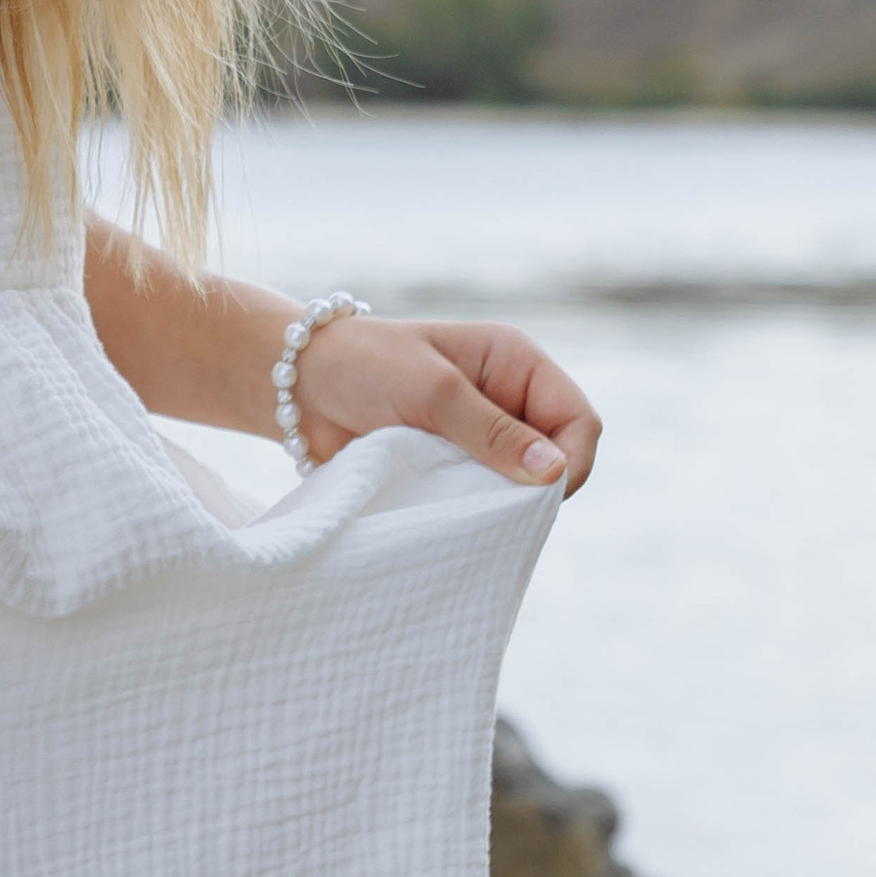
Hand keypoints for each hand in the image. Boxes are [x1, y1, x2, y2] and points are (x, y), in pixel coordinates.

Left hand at [286, 312, 599, 493]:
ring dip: (499, 502)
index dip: (572, 460)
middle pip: (560, 459)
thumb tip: (554, 471)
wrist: (297, 388)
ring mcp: (484, 438)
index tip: (538, 493)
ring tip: (459, 501)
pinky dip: (474, 512)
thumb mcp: (432, 390)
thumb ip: (491, 430)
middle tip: (487, 500)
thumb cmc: (364, 366)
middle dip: (534, 486)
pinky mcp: (456, 469)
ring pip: (523, 487)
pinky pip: (486, 501)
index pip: (578, 420)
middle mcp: (510, 401)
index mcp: (517, 363)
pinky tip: (449, 513)